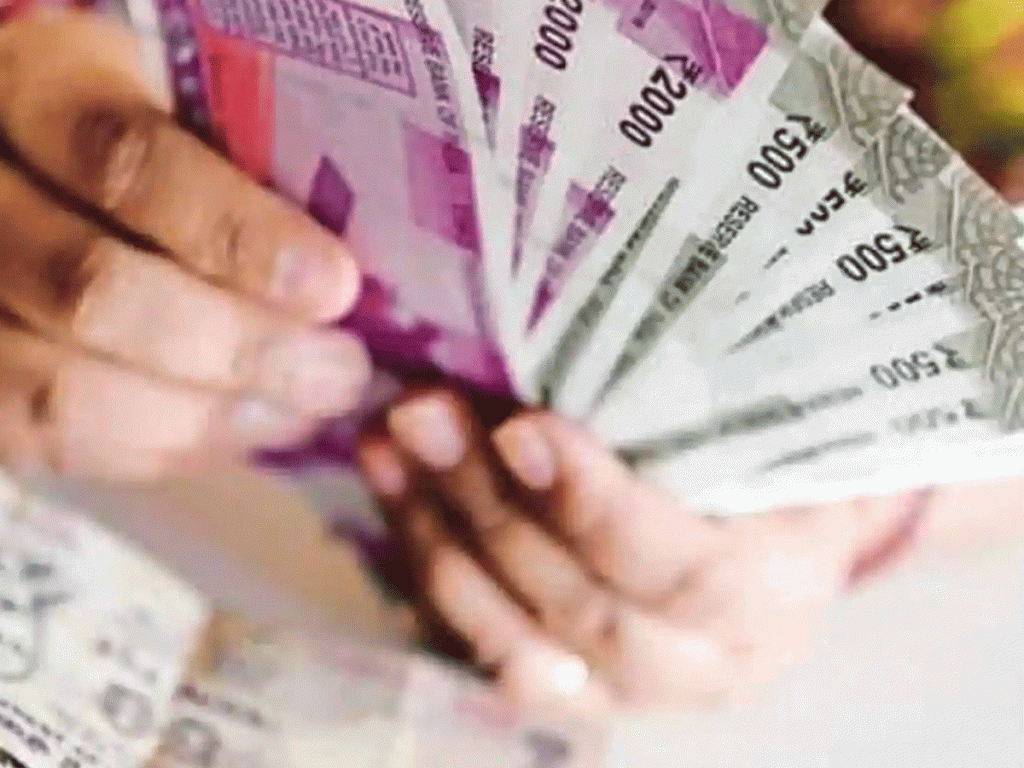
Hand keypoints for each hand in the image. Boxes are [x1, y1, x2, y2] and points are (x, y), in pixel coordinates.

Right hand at [0, 11, 368, 478]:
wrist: (58, 187)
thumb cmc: (164, 144)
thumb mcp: (188, 111)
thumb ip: (248, 170)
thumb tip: (344, 282)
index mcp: (36, 84)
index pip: (124, 160)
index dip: (236, 234)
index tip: (334, 286)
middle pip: (91, 290)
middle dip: (237, 348)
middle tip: (337, 374)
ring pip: (60, 387)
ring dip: (205, 418)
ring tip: (300, 412)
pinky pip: (47, 439)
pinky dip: (159, 450)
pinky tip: (238, 431)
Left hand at [358, 388, 929, 711]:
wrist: (770, 547)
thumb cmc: (769, 469)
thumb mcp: (764, 431)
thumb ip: (696, 404)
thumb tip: (575, 321)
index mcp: (769, 595)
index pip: (683, 569)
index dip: (594, 508)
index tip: (522, 429)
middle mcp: (697, 664)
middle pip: (579, 609)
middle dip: (490, 508)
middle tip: (423, 414)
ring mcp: (619, 687)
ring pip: (512, 641)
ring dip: (437, 534)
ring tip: (388, 441)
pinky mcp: (558, 686)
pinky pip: (473, 646)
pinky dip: (422, 566)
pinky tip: (391, 486)